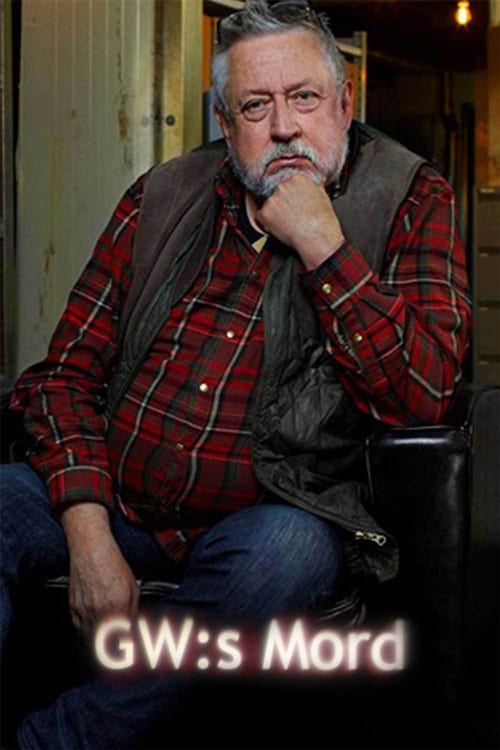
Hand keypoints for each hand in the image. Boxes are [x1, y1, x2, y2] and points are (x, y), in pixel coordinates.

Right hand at [62, 504, 139, 640]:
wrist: (90, 550)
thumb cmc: (114, 566)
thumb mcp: (132, 588)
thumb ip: (134, 611)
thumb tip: (134, 630)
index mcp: (118, 607)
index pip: (123, 640)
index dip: (128, 649)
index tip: (131, 652)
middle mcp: (99, 612)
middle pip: (105, 646)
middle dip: (112, 651)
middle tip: (119, 651)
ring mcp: (83, 611)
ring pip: (90, 641)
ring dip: (99, 646)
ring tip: (108, 643)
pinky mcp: (72, 609)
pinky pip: (80, 630)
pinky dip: (88, 634)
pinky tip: (95, 631)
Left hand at [254, 173, 344, 269]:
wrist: (317, 237)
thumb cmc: (322, 220)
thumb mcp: (322, 194)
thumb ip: (310, 186)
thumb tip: (307, 186)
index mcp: (297, 178)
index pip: (286, 183)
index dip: (288, 196)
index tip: (292, 204)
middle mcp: (283, 186)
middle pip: (275, 193)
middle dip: (280, 204)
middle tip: (290, 215)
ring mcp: (272, 199)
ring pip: (267, 205)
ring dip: (273, 213)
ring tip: (288, 222)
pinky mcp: (265, 213)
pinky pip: (260, 217)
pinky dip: (267, 224)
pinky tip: (280, 227)